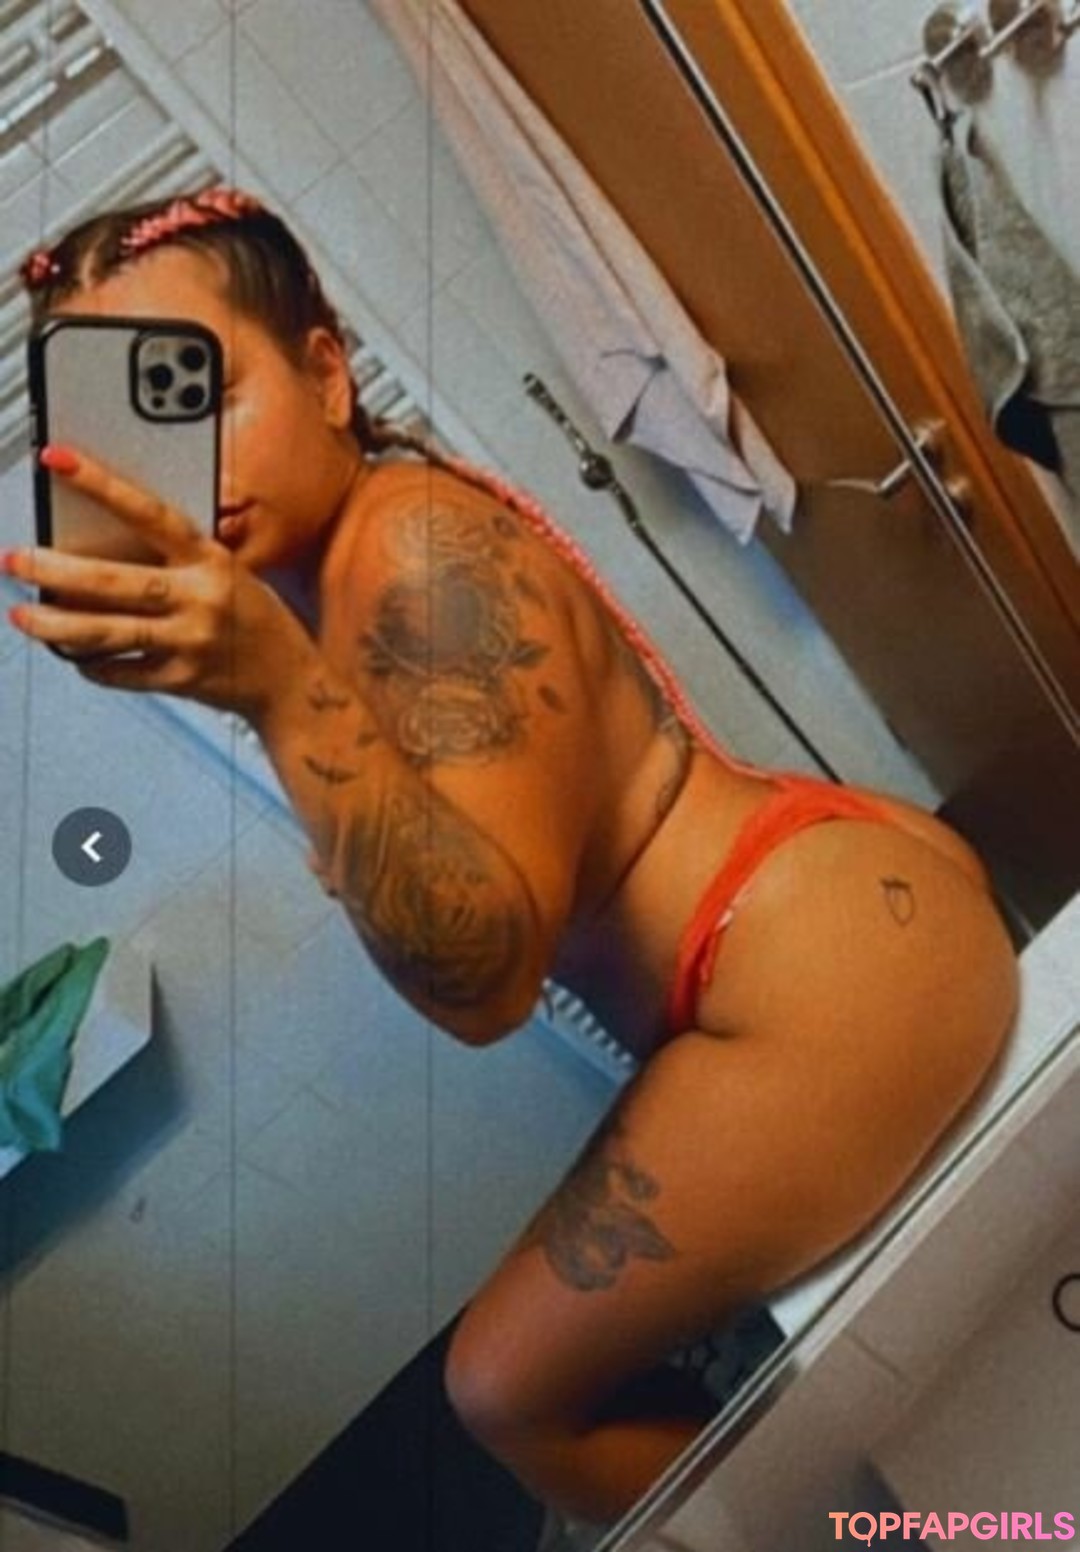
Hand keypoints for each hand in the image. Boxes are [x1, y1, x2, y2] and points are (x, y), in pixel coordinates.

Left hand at [4, 446, 317, 720]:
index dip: (100, 483)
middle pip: (113, 582)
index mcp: (210, 559)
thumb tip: (96, 547)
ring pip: (107, 633)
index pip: (148, 513)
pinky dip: (90, 663)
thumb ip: (174, 560)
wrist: (290, 683)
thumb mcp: (224, 573)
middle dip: (54, 571)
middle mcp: (200, 598)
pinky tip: (71, 653)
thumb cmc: (250, 617)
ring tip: (21, 616)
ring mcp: (189, 643)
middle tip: (15, 560)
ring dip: (55, 626)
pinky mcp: (180, 680)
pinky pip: (120, 672)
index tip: (55, 459)